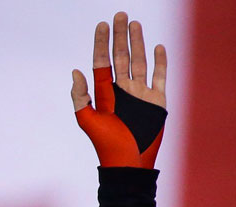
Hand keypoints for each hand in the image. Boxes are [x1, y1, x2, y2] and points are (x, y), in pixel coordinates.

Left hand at [71, 12, 167, 168]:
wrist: (128, 162)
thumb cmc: (105, 144)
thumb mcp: (87, 120)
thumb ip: (80, 97)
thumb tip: (76, 71)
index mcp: (104, 92)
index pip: (102, 62)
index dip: (101, 44)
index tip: (102, 25)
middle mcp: (122, 90)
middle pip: (122, 57)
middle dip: (120, 36)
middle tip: (119, 15)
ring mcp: (140, 94)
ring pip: (139, 62)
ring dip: (138, 43)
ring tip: (134, 24)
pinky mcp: (157, 100)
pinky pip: (159, 77)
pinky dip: (160, 62)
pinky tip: (158, 47)